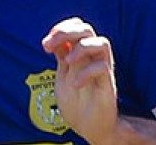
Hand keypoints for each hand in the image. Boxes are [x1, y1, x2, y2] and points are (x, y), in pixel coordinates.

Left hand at [41, 17, 119, 143]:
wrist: (88, 128)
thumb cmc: (76, 103)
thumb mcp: (63, 75)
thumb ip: (61, 57)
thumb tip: (54, 40)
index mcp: (80, 54)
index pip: (77, 27)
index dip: (61, 28)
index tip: (46, 43)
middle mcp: (93, 58)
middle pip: (87, 29)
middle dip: (66, 32)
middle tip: (48, 46)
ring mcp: (102, 69)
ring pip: (102, 42)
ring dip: (81, 47)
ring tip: (67, 62)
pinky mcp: (108, 85)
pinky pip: (103, 68)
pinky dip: (86, 72)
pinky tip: (75, 84)